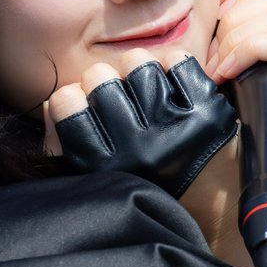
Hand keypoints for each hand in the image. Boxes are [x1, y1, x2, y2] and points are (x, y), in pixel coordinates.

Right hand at [43, 48, 236, 198]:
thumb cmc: (142, 181)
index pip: (64, 100)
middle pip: (98, 75)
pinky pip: (177, 62)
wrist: (211, 204)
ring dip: (139, 72)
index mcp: (101, 167)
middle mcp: (137, 151)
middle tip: (120, 101)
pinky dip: (174, 69)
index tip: (87, 109)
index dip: (73, 99)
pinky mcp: (208, 115)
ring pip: (137, 63)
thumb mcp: (90, 172)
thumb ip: (61, 139)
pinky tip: (174, 88)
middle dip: (105, 82)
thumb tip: (55, 100)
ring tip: (146, 93)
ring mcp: (175, 131)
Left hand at [205, 0, 266, 176]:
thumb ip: (235, 13)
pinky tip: (230, 72)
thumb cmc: (253, 110)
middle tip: (210, 60)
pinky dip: (252, 51)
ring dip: (238, 41)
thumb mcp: (237, 51)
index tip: (212, 35)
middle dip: (233, 24)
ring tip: (218, 71)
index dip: (238, 0)